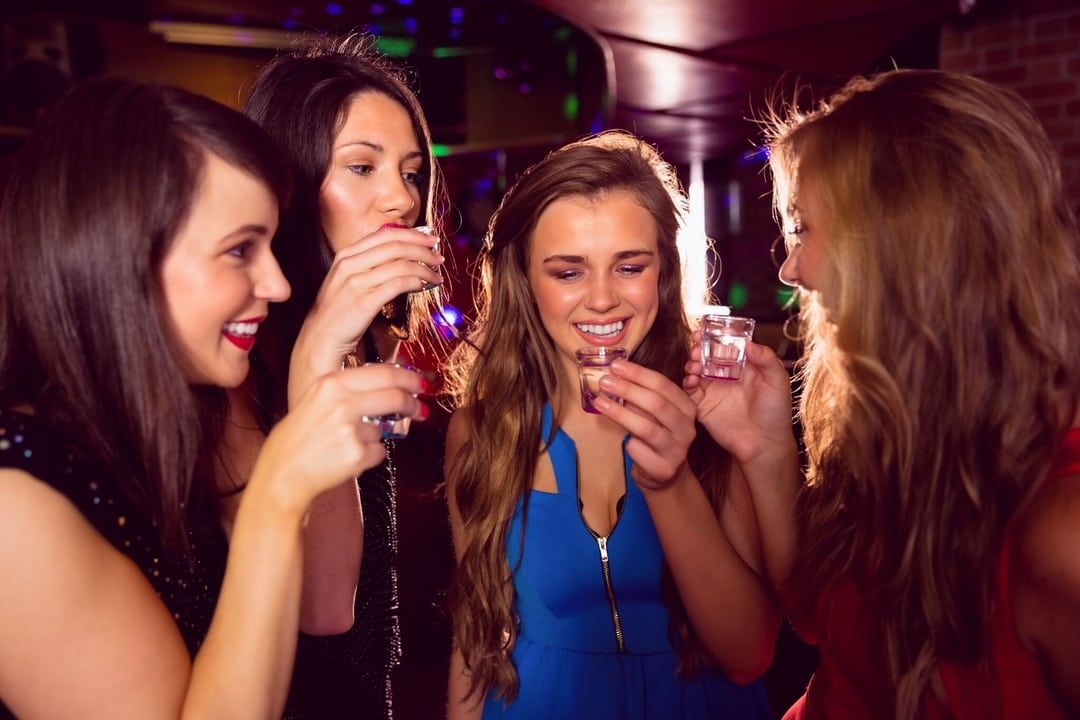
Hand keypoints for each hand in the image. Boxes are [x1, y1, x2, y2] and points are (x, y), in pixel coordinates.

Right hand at [254, 363, 428, 507]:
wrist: (282, 475)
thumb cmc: (297, 440)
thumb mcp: (315, 401)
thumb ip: (348, 391)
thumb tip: (388, 386)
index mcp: (331, 383)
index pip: (384, 372)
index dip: (408, 377)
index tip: (420, 382)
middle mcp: (342, 402)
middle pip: (395, 396)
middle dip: (412, 404)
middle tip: (420, 409)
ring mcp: (351, 429)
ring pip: (384, 429)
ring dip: (374, 437)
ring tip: (345, 445)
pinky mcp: (358, 454)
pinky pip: (379, 452)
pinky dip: (369, 457)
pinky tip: (345, 459)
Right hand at [289, 225, 442, 403]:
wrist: (319, 340)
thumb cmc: (338, 313)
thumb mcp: (348, 281)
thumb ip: (369, 266)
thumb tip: (401, 258)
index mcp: (346, 255)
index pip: (385, 235)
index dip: (412, 235)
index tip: (430, 240)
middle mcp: (349, 263)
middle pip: (395, 245)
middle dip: (423, 249)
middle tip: (439, 256)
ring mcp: (355, 282)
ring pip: (400, 264)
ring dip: (424, 268)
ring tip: (436, 276)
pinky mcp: (364, 301)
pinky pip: (398, 284)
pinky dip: (416, 282)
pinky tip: (423, 287)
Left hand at [593, 359, 697, 491]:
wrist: (665, 473)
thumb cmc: (656, 436)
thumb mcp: (654, 414)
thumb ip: (641, 396)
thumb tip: (615, 376)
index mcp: (686, 408)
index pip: (664, 385)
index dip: (639, 374)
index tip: (616, 365)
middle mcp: (686, 428)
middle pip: (656, 404)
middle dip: (628, 390)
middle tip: (605, 381)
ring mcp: (677, 450)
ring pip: (647, 428)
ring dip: (620, 413)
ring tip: (600, 402)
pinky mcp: (664, 468)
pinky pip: (640, 451)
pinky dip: (628, 443)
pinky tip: (621, 440)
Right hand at [683, 333, 794, 464]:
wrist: (764, 443)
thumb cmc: (775, 413)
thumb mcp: (777, 382)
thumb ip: (766, 359)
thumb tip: (748, 343)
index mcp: (743, 366)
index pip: (725, 346)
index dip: (714, 337)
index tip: (705, 331)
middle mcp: (726, 376)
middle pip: (706, 355)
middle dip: (698, 348)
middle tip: (696, 348)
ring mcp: (713, 390)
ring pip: (696, 370)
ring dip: (692, 363)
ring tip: (695, 365)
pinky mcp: (703, 406)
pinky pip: (690, 391)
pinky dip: (687, 382)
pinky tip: (693, 380)